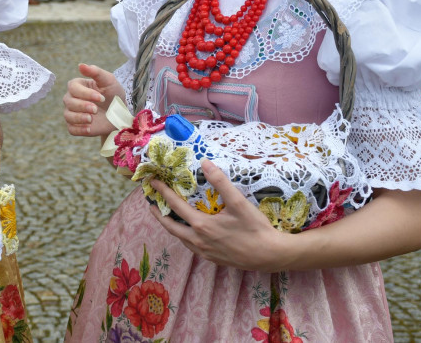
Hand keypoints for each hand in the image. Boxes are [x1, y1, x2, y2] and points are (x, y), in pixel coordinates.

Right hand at [63, 63, 125, 136]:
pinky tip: (89, 128)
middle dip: (82, 106)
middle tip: (96, 109)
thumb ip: (96, 72)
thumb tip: (80, 65)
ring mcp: (72, 113)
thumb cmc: (113, 94)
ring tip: (91, 119)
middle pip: (68, 101)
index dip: (85, 93)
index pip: (73, 87)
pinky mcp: (76, 126)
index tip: (100, 98)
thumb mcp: (109, 81)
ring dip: (79, 118)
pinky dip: (79, 129)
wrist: (120, 114)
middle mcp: (72, 98)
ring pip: (68, 115)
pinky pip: (71, 129)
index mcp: (77, 86)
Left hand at [148, 160, 287, 271]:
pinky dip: (184, 235)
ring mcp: (204, 252)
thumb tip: (205, 163)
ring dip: (171, 226)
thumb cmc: (255, 228)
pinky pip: (191, 246)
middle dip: (158, 214)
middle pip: (170, 226)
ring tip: (167, 215)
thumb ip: (220, 182)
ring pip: (180, 238)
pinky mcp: (212, 259)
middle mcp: (198, 240)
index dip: (162, 192)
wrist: (270, 255)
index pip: (175, 205)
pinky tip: (190, 230)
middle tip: (151, 203)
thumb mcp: (239, 203)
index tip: (152, 182)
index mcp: (202, 225)